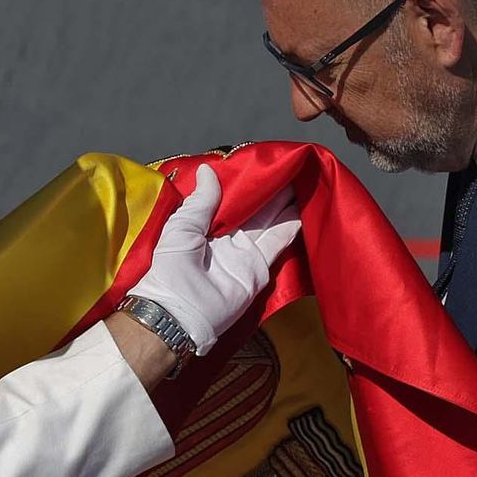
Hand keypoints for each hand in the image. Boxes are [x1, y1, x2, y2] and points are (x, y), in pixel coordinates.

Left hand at [129, 166, 301, 354]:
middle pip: (256, 210)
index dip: (246, 184)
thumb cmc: (173, 268)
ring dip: (286, 204)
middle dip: (271, 190)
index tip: (261, 165)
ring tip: (302, 179)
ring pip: (271, 222)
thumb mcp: (181, 227)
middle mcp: (230, 238)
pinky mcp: (259, 268)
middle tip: (291, 167)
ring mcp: (246, 253)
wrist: (181, 312)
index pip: (232, 201)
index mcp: (207, 227)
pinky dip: (291, 226)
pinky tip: (303, 207)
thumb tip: (208, 169)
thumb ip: (201, 201)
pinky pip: (277, 243)